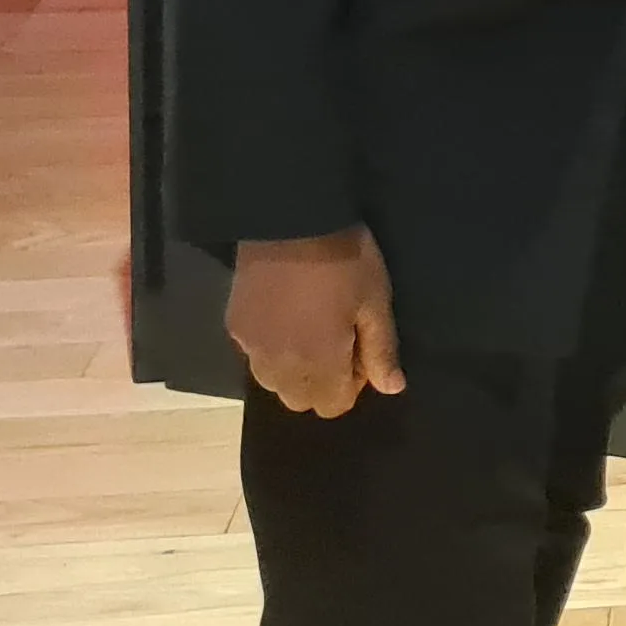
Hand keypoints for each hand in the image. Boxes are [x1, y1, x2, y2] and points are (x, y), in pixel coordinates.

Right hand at [228, 227, 404, 416]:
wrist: (291, 220)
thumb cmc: (345, 261)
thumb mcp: (375, 301)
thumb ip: (381, 350)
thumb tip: (392, 389)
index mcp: (318, 365)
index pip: (334, 405)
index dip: (353, 382)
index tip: (359, 347)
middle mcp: (279, 368)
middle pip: (301, 400)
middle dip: (322, 380)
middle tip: (336, 335)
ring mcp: (251, 348)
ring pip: (274, 382)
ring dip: (293, 368)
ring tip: (308, 326)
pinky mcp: (234, 326)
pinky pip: (254, 355)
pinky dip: (270, 347)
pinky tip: (283, 315)